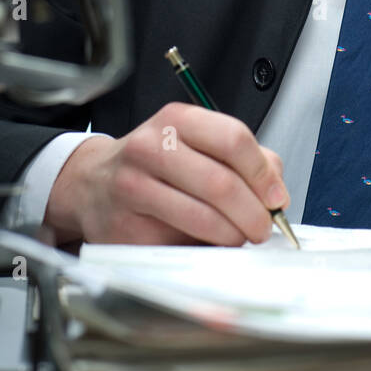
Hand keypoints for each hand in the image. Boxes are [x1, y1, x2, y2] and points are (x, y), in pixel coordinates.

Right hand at [44, 104, 288, 246]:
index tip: (276, 198)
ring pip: (201, 217)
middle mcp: (151, 146)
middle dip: (253, 213)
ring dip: (232, 235)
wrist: (93, 183)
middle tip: (263, 228)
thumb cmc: (156, 164)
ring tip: (239, 238)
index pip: (233, 139)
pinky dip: (203, 250)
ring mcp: (134, 186)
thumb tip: (275, 192)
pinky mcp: (125, 227)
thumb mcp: (196, 144)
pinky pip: (178, 244)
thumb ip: (242, 160)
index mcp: (178, 119)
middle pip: (221, 182)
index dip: (262, 173)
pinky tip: (207, 246)